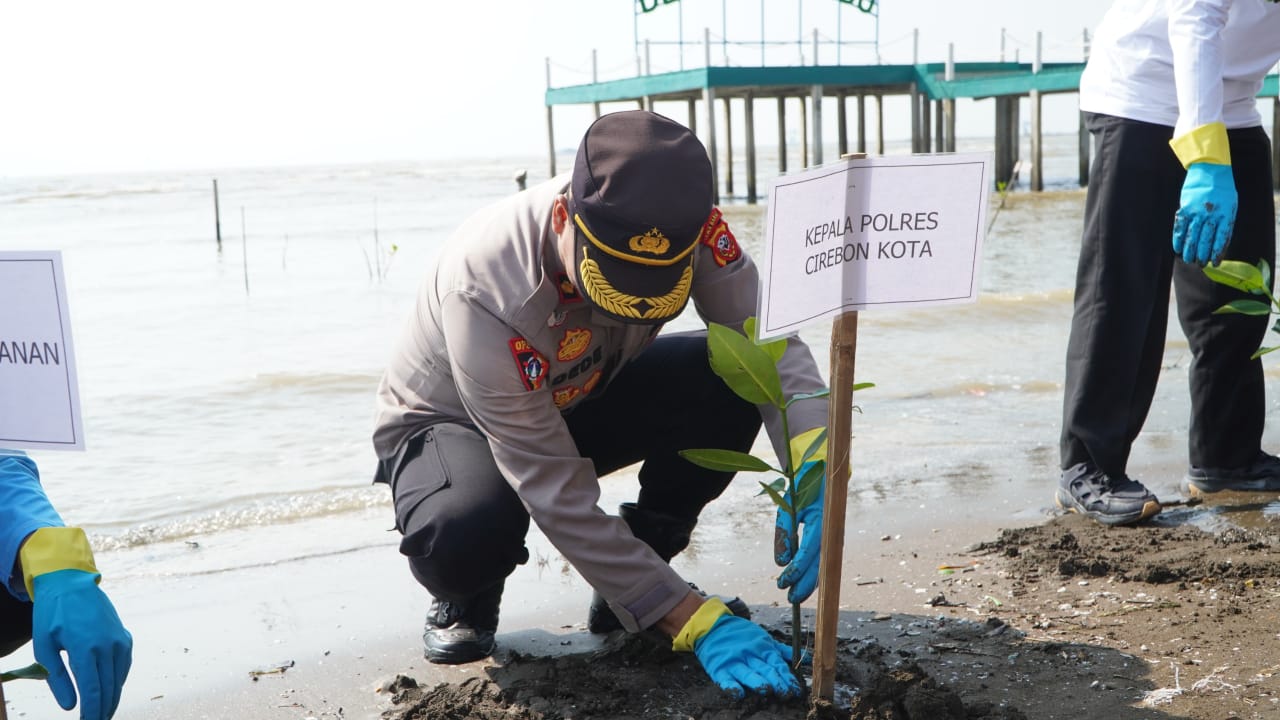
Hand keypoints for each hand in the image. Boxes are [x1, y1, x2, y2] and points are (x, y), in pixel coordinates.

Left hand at [31, 569, 131, 719]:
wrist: (72, 584)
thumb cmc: (52, 615)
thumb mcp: (44, 646)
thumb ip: (57, 678)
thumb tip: (70, 706)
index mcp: (85, 647)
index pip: (93, 690)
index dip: (92, 712)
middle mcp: (108, 645)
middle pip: (109, 688)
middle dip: (103, 710)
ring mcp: (119, 640)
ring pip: (119, 679)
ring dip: (112, 698)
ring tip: (102, 713)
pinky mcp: (124, 637)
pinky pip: (124, 666)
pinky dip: (118, 681)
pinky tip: (110, 689)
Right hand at [693, 614, 799, 697]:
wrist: (712, 626)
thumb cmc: (741, 634)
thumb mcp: (763, 637)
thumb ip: (782, 649)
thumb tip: (806, 657)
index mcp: (762, 647)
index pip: (777, 663)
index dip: (787, 676)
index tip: (796, 689)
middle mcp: (749, 654)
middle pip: (765, 669)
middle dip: (777, 681)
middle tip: (787, 693)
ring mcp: (734, 661)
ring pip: (747, 673)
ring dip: (757, 682)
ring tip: (767, 691)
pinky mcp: (719, 668)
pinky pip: (725, 679)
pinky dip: (731, 686)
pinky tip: (738, 693)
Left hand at [774, 460, 823, 602]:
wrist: (824, 475)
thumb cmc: (802, 489)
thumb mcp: (787, 505)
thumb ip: (783, 531)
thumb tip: (781, 562)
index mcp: (822, 521)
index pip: (809, 552)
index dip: (796, 569)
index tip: (782, 581)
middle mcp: (831, 533)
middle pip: (820, 566)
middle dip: (804, 584)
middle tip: (789, 598)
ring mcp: (835, 538)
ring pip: (824, 567)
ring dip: (811, 583)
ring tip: (795, 596)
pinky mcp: (833, 541)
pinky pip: (825, 561)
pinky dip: (816, 574)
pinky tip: (805, 585)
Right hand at [1172, 162, 1236, 265]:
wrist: (1210, 170)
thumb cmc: (1223, 190)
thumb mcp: (1231, 206)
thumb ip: (1225, 223)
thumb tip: (1219, 244)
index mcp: (1226, 214)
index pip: (1221, 239)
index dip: (1217, 253)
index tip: (1214, 263)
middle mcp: (1211, 215)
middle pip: (1205, 240)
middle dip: (1202, 255)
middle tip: (1200, 264)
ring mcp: (1196, 212)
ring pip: (1191, 236)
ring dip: (1189, 250)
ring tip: (1188, 260)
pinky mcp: (1184, 208)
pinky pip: (1179, 228)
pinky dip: (1177, 239)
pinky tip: (1177, 248)